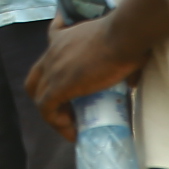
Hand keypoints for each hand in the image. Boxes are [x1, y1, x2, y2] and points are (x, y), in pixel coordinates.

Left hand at [26, 0, 146, 141]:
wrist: (122, 37)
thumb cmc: (125, 39)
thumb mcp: (118, 46)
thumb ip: (122, 62)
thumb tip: (132, 82)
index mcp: (64, 37)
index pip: (49, 42)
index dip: (54, 64)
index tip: (68, 81)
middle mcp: (52, 51)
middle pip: (35, 78)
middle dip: (46, 96)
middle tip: (68, 107)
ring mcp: (52, 69)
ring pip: (38, 96)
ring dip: (53, 112)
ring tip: (72, 123)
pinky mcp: (57, 86)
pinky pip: (46, 110)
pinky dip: (56, 123)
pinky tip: (72, 131)